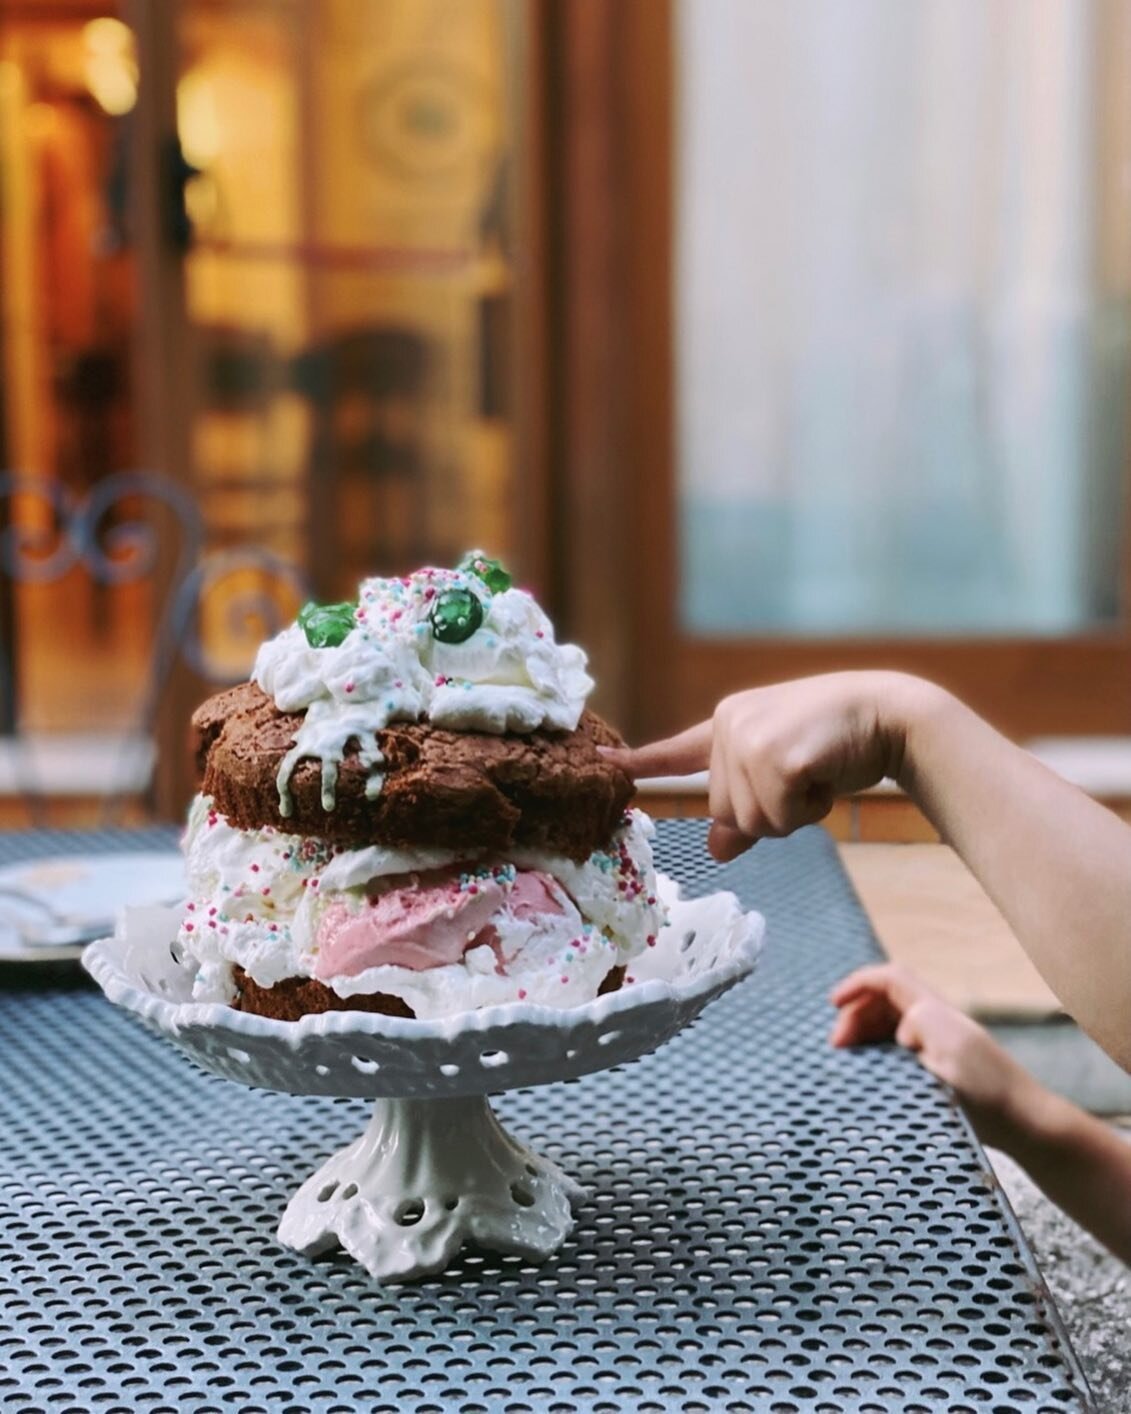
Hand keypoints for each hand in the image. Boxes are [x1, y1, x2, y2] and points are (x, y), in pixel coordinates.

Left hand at [603, 671, 921, 860]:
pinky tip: (826, 775)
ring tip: (817, 774)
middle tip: (806, 778)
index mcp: (730, 721)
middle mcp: (731, 724)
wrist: (892, 716)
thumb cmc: (841, 744)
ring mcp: (749, 739)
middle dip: (772, 811)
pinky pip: (780, 819)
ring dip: (793, 813)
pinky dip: (810, 810)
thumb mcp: (786, 775)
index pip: (678, 751)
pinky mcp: (775, 757)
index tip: (602, 761)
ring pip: (753, 822)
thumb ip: (749, 807)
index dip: (640, 762)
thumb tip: (717, 849)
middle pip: (728, 811)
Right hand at [830, 963, 1038, 1149]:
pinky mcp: (939, 1071)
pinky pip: (898, 1051)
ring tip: (848, 1061)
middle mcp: (935, 1022)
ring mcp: (937, 1046)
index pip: (888, 979)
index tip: (833, 1004)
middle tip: (838, 1047)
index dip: (857, 984)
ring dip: (864, 1035)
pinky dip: (877, 1055)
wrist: (1026, 1123)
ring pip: (889, 1025)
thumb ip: (920, 1024)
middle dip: (855, 1014)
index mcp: (934, 1011)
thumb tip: (899, 1031)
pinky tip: (871, 1076)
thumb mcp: (951, 1050)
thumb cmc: (989, 1089)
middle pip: (883, 1001)